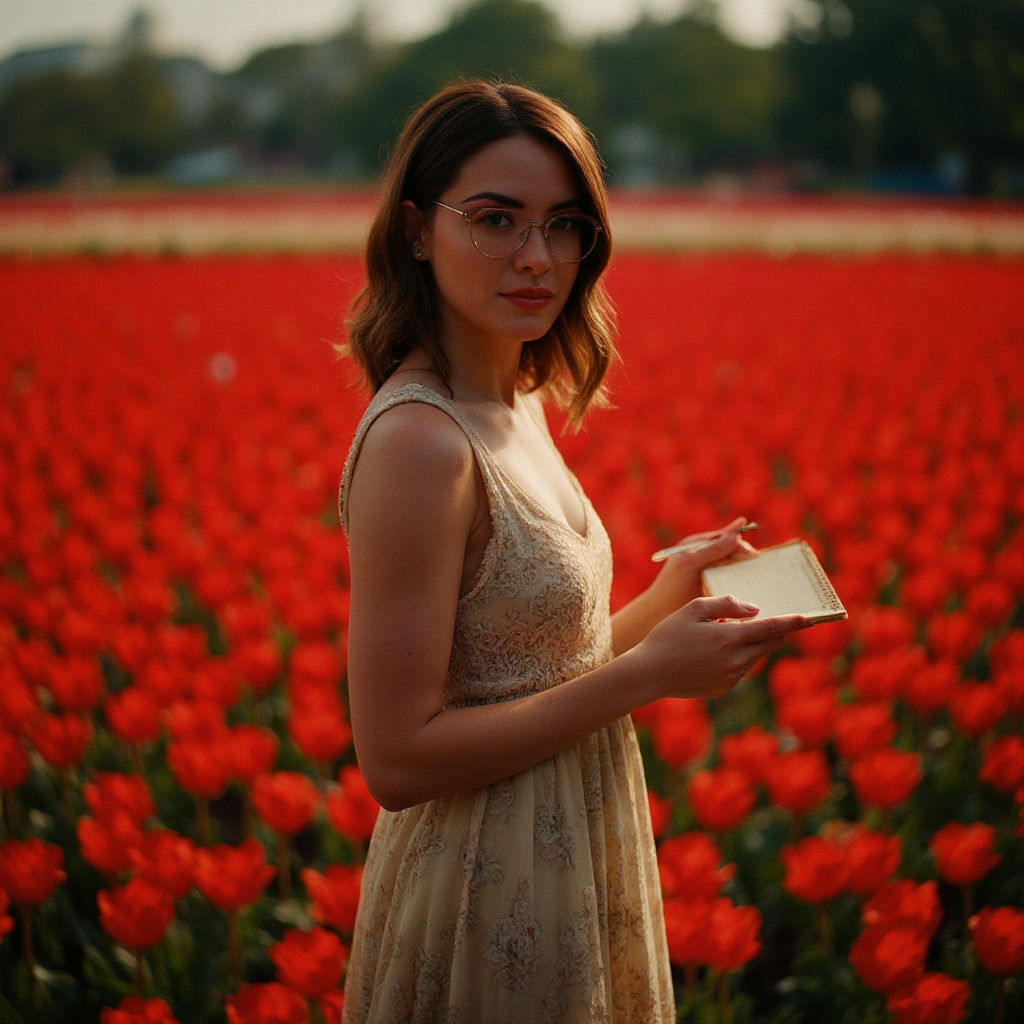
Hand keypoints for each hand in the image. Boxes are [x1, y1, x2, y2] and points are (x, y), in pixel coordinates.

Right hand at [638, 594, 806, 699]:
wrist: (648, 673)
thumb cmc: (668, 636)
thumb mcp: (693, 609)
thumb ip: (726, 604)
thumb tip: (753, 610)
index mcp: (729, 638)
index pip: (771, 628)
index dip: (792, 622)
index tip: (809, 617)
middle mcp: (735, 661)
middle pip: (769, 644)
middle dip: (775, 631)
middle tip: (770, 620)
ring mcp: (731, 678)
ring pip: (754, 656)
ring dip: (750, 644)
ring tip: (721, 635)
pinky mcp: (723, 689)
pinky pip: (739, 669)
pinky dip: (735, 657)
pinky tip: (710, 653)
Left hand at [647, 517, 756, 611]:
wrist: (658, 615)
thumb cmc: (671, 587)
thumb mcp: (691, 564)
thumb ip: (712, 549)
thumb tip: (738, 533)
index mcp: (699, 545)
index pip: (728, 539)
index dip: (742, 547)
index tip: (754, 558)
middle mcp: (707, 556)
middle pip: (736, 554)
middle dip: (749, 562)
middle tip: (762, 574)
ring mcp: (712, 573)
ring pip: (737, 569)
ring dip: (748, 575)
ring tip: (761, 584)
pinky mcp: (715, 590)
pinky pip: (735, 584)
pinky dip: (743, 588)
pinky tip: (752, 596)